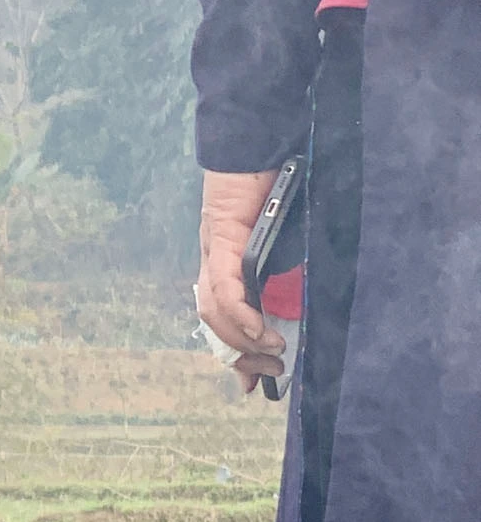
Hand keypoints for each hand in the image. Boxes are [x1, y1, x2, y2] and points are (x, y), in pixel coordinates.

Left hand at [195, 168, 284, 393]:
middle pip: (215, 324)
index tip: (252, 382)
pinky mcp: (221, 239)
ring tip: (272, 352)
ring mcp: (214, 252)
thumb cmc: (278, 182)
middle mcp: (215, 263)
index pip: (221, 319)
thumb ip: (289, 267)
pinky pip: (226, 289)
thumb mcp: (287, 235)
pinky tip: (259, 331)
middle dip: (240, 357)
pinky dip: (241, 315)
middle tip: (267, 376)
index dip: (235, 353)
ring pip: (216, 313)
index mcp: (228, 264)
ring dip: (244, 340)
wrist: (262, 140)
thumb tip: (306, 300)